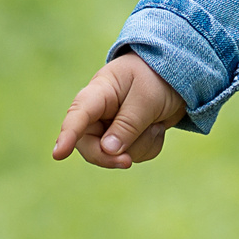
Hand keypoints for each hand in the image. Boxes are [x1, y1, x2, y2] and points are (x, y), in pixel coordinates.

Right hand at [51, 53, 187, 169]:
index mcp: (99, 93)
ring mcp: (111, 127)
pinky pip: (133, 154)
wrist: (180, 77)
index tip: (58, 154)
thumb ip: (128, 124)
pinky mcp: (127, 139)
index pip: (78, 115)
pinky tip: (158, 127)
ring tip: (156, 123)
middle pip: (89, 145)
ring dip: (140, 144)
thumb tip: (108, 151)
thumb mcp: (147, 98)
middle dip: (110, 156)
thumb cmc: (159, 78)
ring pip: (115, 153)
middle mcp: (99, 112)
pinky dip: (149, 146)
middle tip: (127, 161)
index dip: (68, 135)